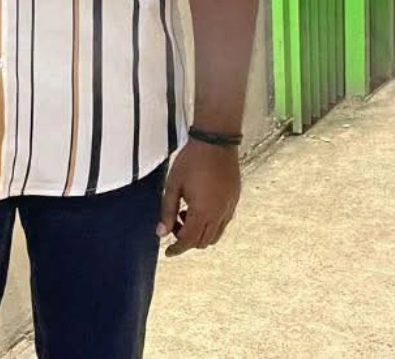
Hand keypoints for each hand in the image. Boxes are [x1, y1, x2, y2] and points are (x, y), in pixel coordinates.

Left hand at [157, 137, 240, 255]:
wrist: (216, 142)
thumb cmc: (192, 160)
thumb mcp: (173, 184)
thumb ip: (166, 210)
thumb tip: (161, 232)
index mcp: (202, 212)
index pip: (189, 241)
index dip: (177, 249)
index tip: (168, 252)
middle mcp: (219, 215)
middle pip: (202, 242)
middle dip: (186, 239)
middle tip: (174, 223)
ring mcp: (229, 208)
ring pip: (214, 235)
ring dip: (199, 233)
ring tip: (186, 212)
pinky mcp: (234, 201)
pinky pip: (223, 223)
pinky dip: (210, 224)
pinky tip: (199, 206)